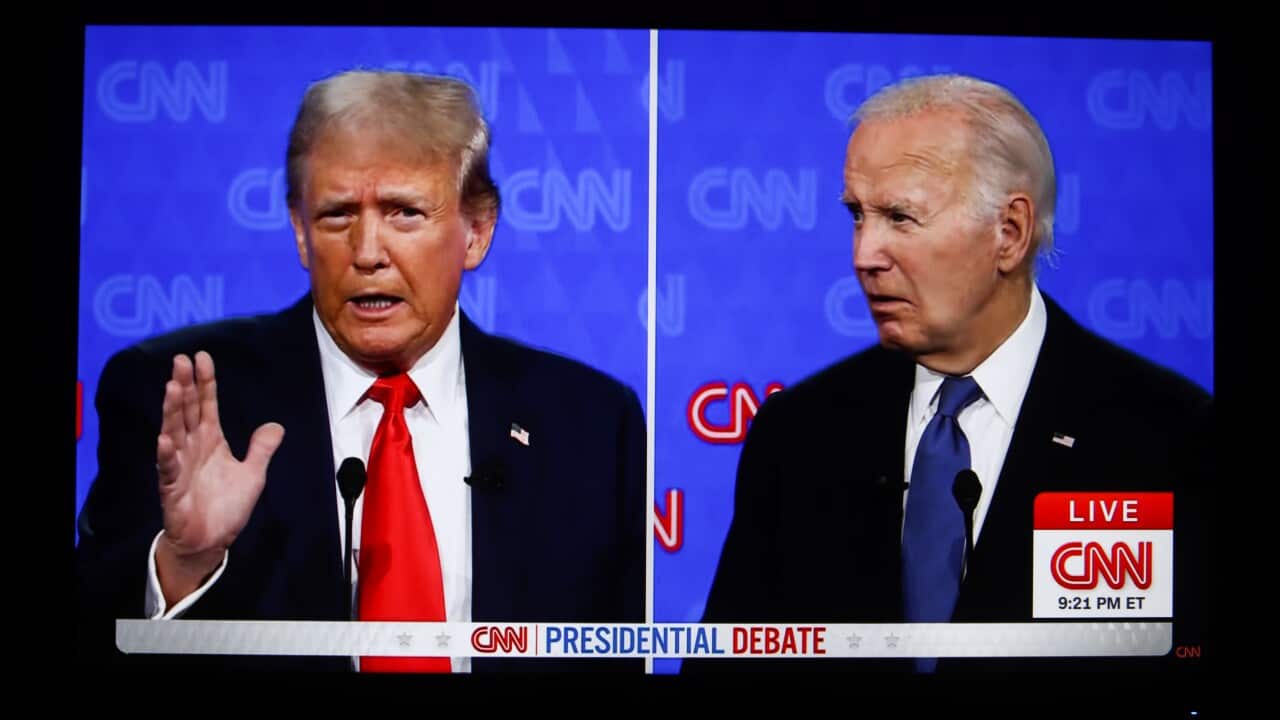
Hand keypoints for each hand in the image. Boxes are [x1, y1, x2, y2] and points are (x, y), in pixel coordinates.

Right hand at [153, 351, 283, 605]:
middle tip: (181, 360)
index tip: (202, 357)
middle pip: (187, 411)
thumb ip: (262, 448)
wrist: (212, 540)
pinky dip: (166, 454)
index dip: (205, 382)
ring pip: (174, 432)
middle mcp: (193, 447)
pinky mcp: (173, 489)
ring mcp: (180, 466)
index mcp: (211, 440)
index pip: (207, 405)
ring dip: (173, 411)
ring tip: (173, 388)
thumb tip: (276, 426)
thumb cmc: (227, 506)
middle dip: (185, 386)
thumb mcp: (253, 473)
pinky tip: (164, 439)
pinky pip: (168, 469)